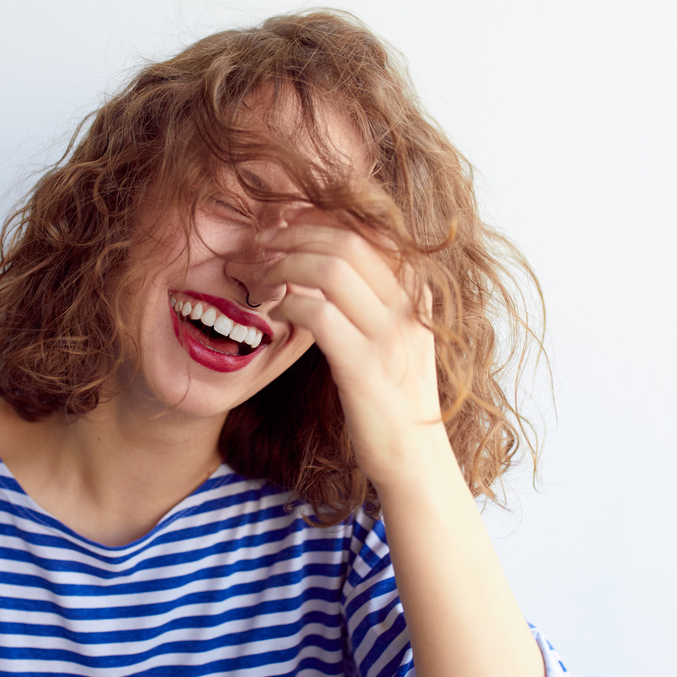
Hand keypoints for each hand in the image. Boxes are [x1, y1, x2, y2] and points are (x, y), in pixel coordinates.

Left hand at [258, 208, 451, 487]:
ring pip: (329, 267)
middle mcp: (410, 305)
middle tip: (259, 244)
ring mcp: (390, 335)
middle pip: (346, 238)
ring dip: (282, 265)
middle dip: (294, 233)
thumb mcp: (394, 337)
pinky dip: (287, 302)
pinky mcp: (365, 366)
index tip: (284, 222)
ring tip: (257, 277)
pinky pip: (318, 313)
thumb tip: (324, 260)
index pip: (369, 228)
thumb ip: (372, 299)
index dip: (319, 216)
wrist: (415, 460)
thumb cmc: (393, 398)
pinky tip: (273, 311)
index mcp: (418, 292)